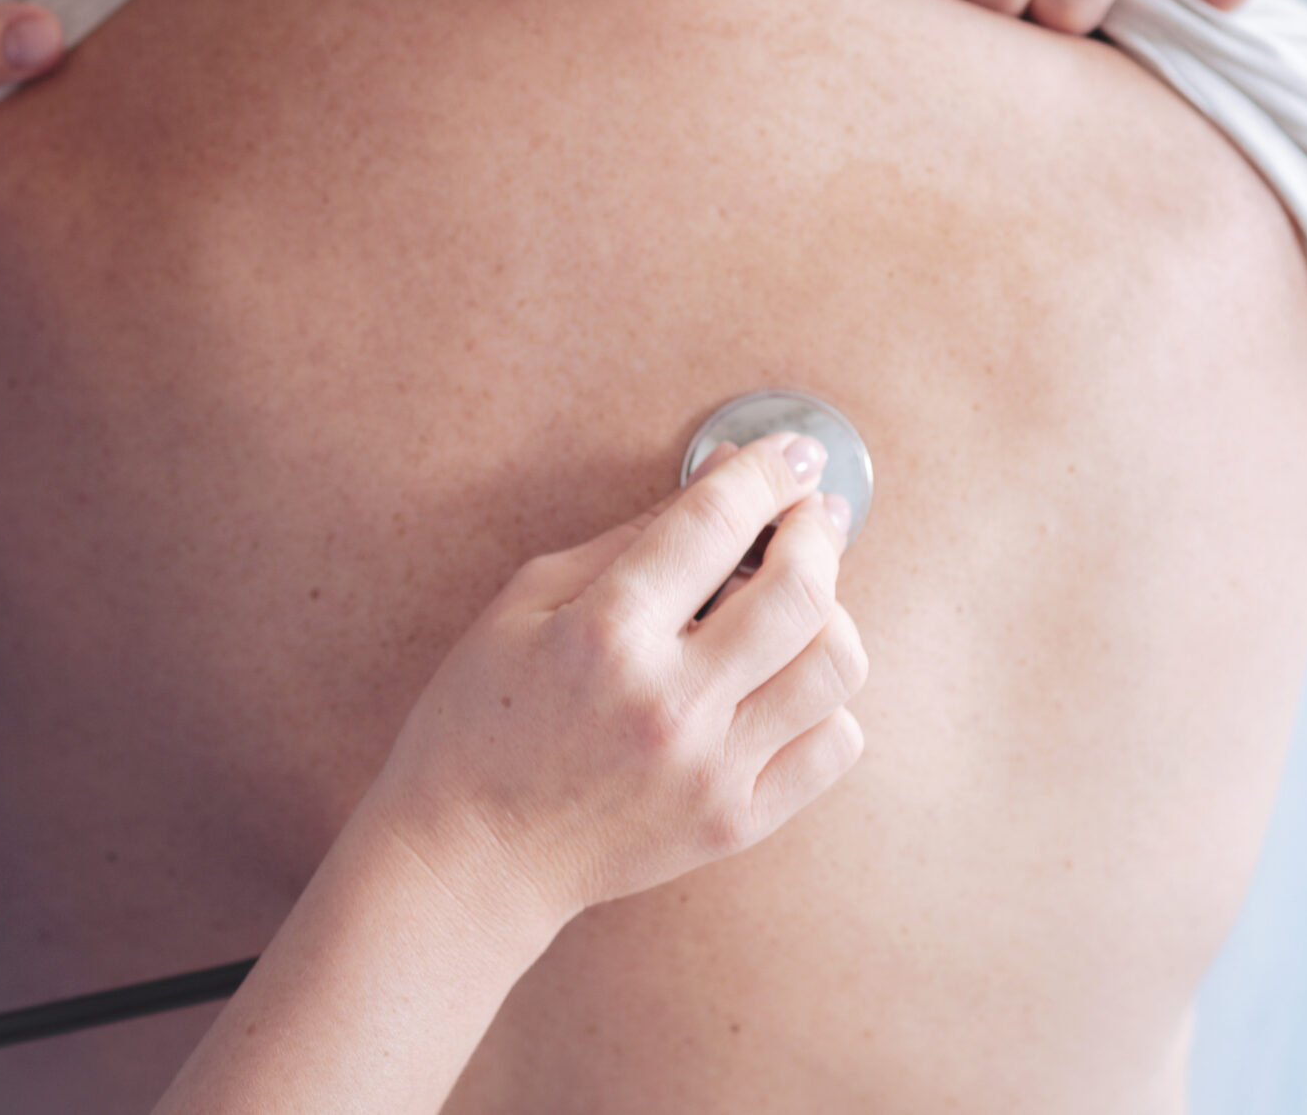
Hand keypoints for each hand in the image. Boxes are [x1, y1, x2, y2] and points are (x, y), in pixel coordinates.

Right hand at [362, 433, 865, 940]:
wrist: (471, 854)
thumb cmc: (482, 717)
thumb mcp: (526, 602)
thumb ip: (627, 539)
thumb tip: (720, 484)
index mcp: (604, 634)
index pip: (715, 522)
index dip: (765, 472)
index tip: (789, 453)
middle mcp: (669, 701)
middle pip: (801, 589)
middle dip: (816, 530)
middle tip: (808, 514)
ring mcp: (711, 769)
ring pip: (835, 665)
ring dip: (831, 612)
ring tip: (799, 599)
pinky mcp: (736, 822)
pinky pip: (833, 744)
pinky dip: (827, 698)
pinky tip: (787, 679)